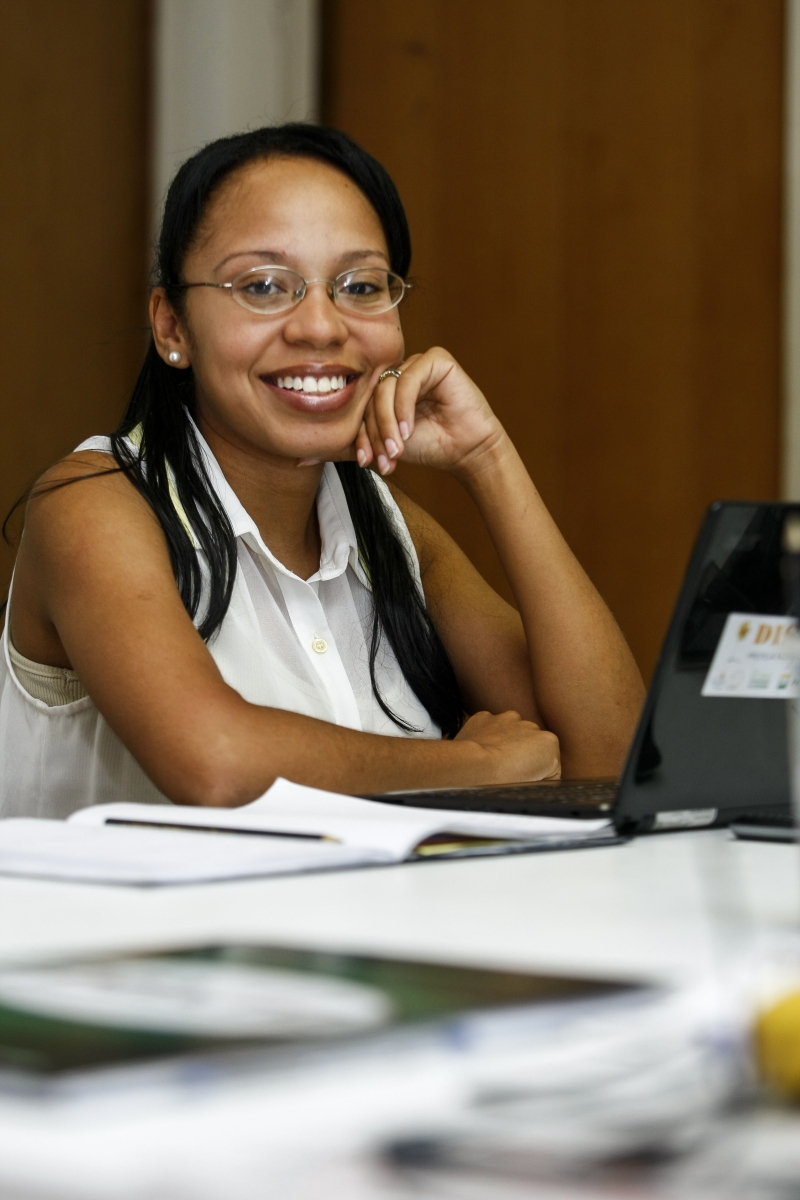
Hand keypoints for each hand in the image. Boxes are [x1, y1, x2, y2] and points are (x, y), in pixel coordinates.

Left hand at [355, 347, 507, 477]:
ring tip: (397, 447)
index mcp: (387, 390)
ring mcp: (417, 365)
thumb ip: (361, 439)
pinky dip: (404, 406)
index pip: (363, 407)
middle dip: (376, 431)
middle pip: (373, 397)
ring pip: (387, 387)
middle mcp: (400, 374)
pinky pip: (409, 378)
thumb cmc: (431, 446)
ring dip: (388, 421)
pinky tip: (409, 429)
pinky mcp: (436, 360)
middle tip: (386, 456)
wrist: (467, 451)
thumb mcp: (387, 444)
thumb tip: (318, 452)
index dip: (362, 435)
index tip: (365, 461)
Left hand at [454, 710, 560, 782]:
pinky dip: (486, 738)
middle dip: (522, 759)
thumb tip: (540, 782)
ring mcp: (506, 719)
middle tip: (508, 776)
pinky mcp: (484, 718)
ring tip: (493, 765)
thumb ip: (545, 780)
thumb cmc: (502, 783)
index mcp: (549, 742)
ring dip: (504, 745)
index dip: (538, 778)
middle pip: (530, 747)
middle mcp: (530, 725)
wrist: (470, 768)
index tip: (524, 784)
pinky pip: (489, 729)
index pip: (549, 765)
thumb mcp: (536, 789)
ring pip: (510, 734)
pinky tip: (481, 753)